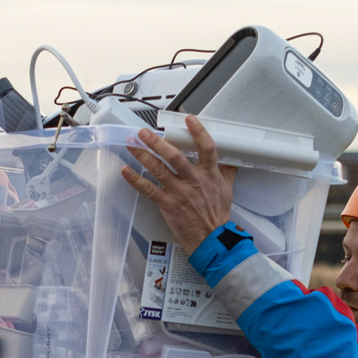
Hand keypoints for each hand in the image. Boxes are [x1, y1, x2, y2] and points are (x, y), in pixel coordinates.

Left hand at [120, 116, 237, 251]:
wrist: (211, 238)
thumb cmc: (217, 215)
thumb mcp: (228, 189)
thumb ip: (227, 172)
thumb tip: (231, 160)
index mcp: (209, 173)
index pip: (206, 147)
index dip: (198, 131)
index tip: (188, 118)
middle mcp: (193, 180)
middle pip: (174, 155)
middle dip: (156, 142)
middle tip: (143, 132)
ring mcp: (179, 191)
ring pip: (158, 169)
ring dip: (142, 155)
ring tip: (131, 145)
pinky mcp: (167, 204)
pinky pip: (148, 189)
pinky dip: (135, 180)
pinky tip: (126, 171)